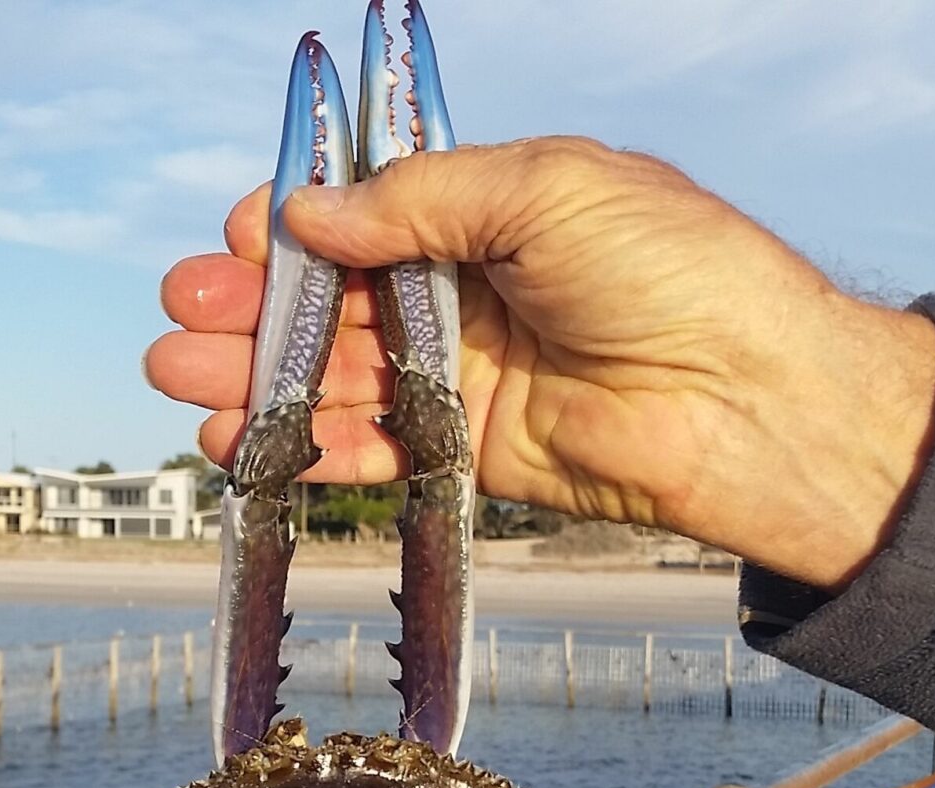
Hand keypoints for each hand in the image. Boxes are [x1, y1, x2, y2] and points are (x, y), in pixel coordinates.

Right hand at [144, 137, 934, 590]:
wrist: (751, 399)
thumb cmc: (676, 270)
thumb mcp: (546, 189)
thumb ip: (419, 202)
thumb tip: (309, 214)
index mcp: (490, 209)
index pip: (366, 212)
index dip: (296, 223)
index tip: (243, 235)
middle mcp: (470, 288)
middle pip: (333, 296)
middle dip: (252, 305)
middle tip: (183, 314)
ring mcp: (467, 372)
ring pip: (336, 373)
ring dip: (255, 377)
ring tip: (182, 378)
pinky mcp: (474, 451)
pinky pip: (373, 447)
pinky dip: (306, 447)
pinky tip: (242, 442)